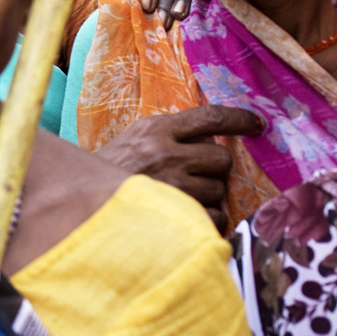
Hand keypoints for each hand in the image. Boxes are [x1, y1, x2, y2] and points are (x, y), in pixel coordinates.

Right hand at [94, 105, 263, 226]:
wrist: (79, 202)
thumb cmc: (110, 171)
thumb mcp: (134, 139)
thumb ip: (170, 135)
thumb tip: (215, 139)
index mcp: (156, 129)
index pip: (211, 117)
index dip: (239, 119)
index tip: (257, 124)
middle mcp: (165, 153)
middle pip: (221, 158)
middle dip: (214, 168)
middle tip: (195, 175)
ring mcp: (171, 185)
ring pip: (218, 189)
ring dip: (207, 195)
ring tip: (182, 196)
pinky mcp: (174, 213)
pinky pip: (214, 216)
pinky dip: (205, 218)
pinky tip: (186, 215)